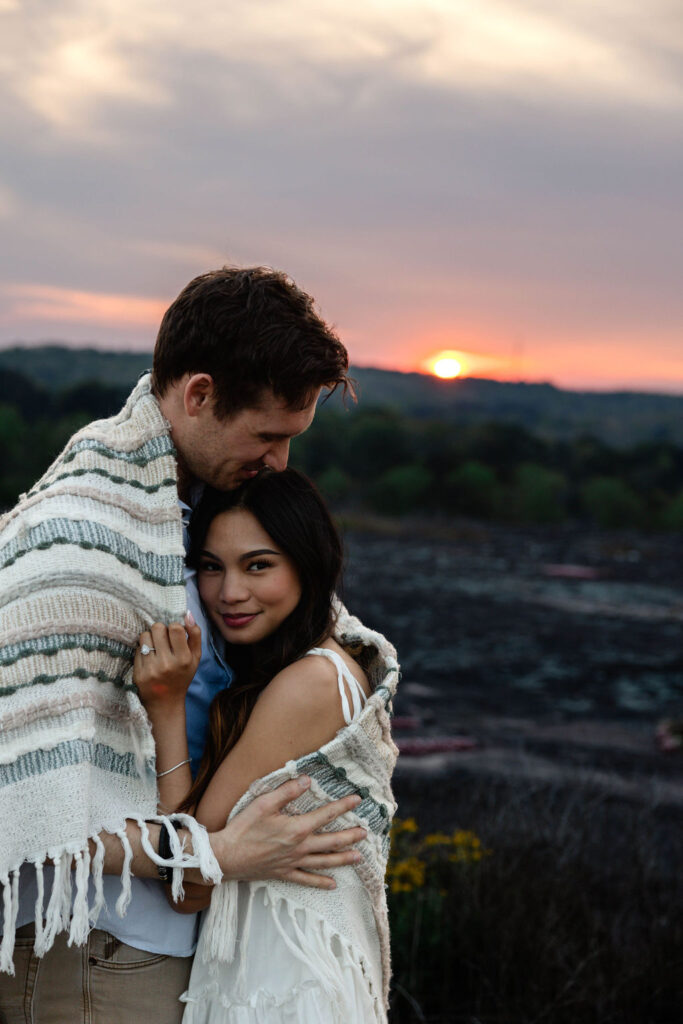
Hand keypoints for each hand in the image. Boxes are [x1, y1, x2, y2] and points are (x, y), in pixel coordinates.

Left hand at [134, 617, 201, 710]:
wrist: (165, 702)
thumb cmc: (182, 676)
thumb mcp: (195, 658)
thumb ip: (195, 635)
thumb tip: (188, 614)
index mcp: (184, 659)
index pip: (175, 628)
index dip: (173, 627)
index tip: (174, 635)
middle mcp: (167, 664)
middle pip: (157, 628)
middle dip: (160, 630)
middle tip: (163, 640)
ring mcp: (151, 669)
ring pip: (144, 636)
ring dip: (149, 638)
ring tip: (155, 647)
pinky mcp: (138, 673)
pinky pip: (137, 648)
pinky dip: (142, 649)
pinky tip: (148, 658)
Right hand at [209, 776, 366, 889]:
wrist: (226, 857)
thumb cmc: (243, 828)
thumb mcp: (263, 803)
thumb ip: (287, 791)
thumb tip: (307, 780)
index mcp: (296, 828)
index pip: (326, 815)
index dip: (343, 806)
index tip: (357, 800)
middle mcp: (299, 847)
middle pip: (331, 842)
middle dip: (350, 836)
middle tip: (366, 832)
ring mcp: (293, 862)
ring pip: (324, 862)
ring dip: (343, 859)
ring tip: (359, 857)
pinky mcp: (284, 873)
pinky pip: (306, 880)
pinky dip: (320, 883)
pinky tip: (332, 885)